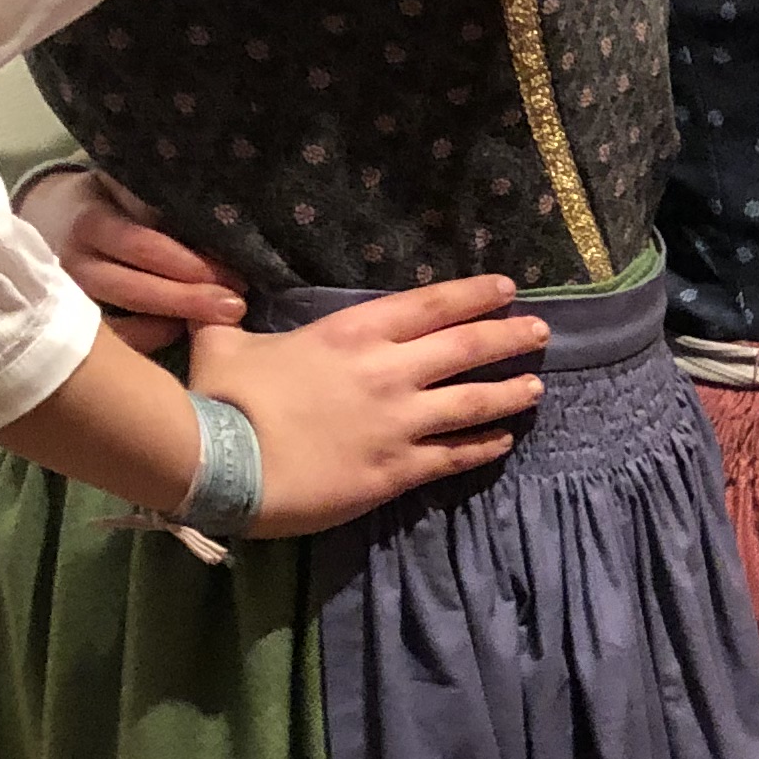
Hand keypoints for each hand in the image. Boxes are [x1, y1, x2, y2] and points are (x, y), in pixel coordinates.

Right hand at [22, 169, 245, 353]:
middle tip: (235, 306)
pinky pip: (114, 341)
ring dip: (172, 323)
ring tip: (220, 325)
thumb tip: (217, 219)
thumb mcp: (128, 186)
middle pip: (130, 289)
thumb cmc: (112, 200)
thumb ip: (159, 200)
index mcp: (90, 222)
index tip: (232, 273)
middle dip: (188, 299)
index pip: (140, 245)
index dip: (187, 262)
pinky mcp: (76, 320)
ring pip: (119, 321)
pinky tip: (182, 332)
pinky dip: (149, 339)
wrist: (56, 218)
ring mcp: (70, 296)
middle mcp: (74, 262)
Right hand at [187, 279, 551, 536]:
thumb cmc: (223, 399)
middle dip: (509, 337)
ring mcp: (400, 423)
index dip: (474, 294)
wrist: (223, 465)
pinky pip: (456, 456)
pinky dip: (486, 447)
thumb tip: (216, 290)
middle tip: (541, 332)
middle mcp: (390, 372)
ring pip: (475, 403)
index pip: (432, 305)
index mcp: (355, 333)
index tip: (508, 288)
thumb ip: (232, 315)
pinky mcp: (398, 470)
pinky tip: (505, 442)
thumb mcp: (224, 342)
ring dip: (510, 393)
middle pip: (468, 347)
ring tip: (537, 388)